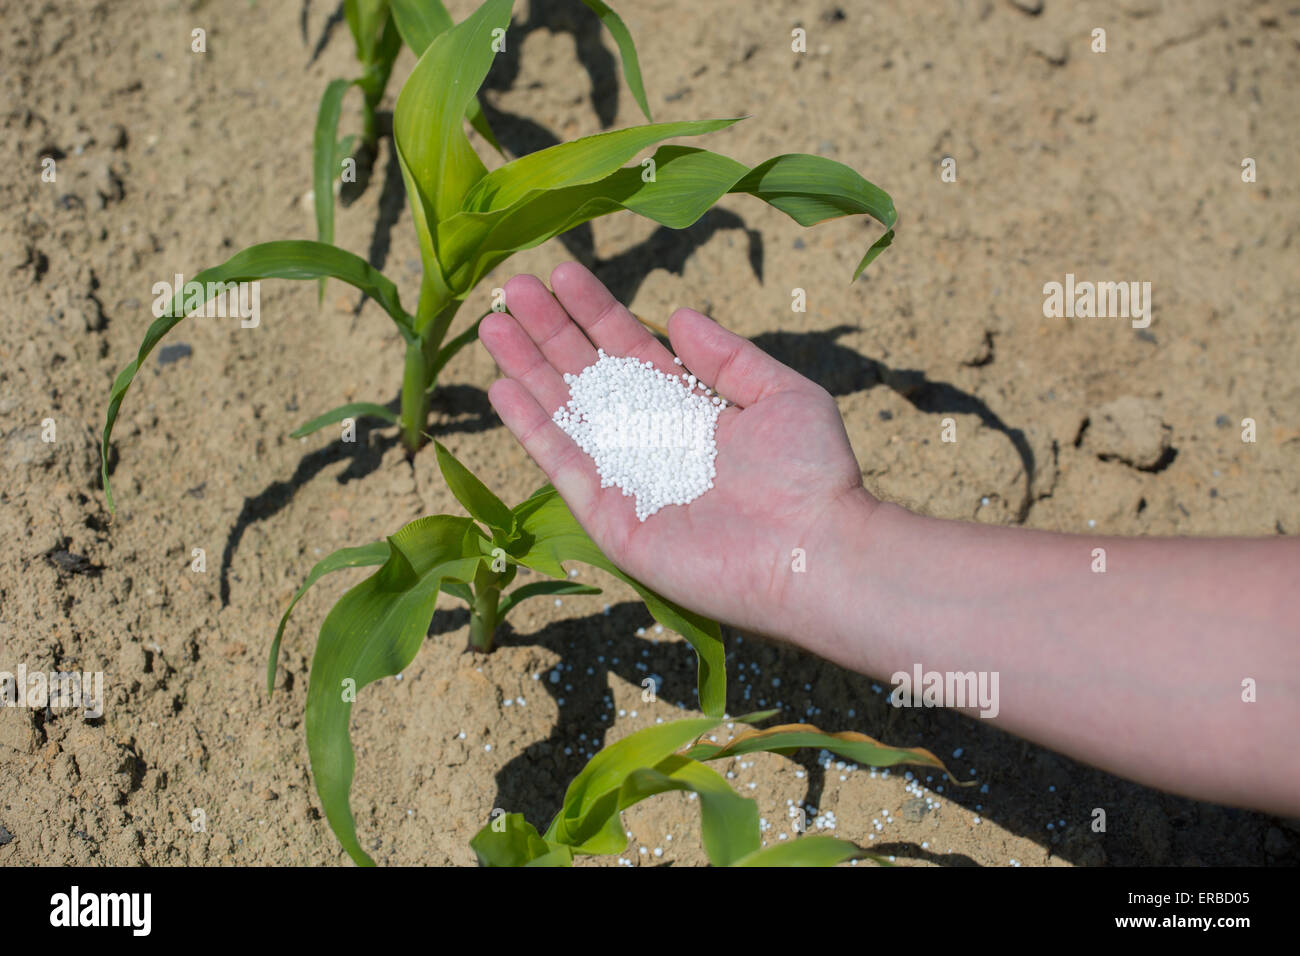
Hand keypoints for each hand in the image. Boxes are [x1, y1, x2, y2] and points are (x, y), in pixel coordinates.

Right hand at [479, 261, 877, 639]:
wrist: (814, 554)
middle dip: (550, 331)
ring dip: (527, 369)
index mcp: (690, 409)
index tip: (559, 272)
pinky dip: (532, 428)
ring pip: (565, 413)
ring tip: (493, 323)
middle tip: (510, 286)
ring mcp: (628, 480)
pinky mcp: (611, 520)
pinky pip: (563, 467)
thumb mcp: (780, 395)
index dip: (594, 311)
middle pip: (587, 375)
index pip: (628, 350)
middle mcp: (652, 440)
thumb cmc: (811, 476)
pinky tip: (502, 387)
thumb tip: (678, 314)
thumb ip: (726, 356)